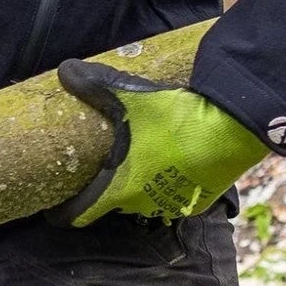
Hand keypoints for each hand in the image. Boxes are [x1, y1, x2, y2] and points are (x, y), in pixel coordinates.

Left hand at [52, 62, 266, 226]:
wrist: (232, 127)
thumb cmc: (174, 116)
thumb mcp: (129, 95)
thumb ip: (93, 84)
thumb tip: (64, 70)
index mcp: (119, 187)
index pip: (79, 214)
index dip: (63, 212)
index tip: (54, 209)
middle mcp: (143, 204)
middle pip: (113, 202)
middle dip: (106, 186)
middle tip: (104, 163)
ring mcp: (173, 205)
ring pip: (145, 199)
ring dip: (140, 184)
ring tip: (141, 158)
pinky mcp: (199, 201)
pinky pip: (174, 194)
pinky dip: (169, 182)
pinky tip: (173, 160)